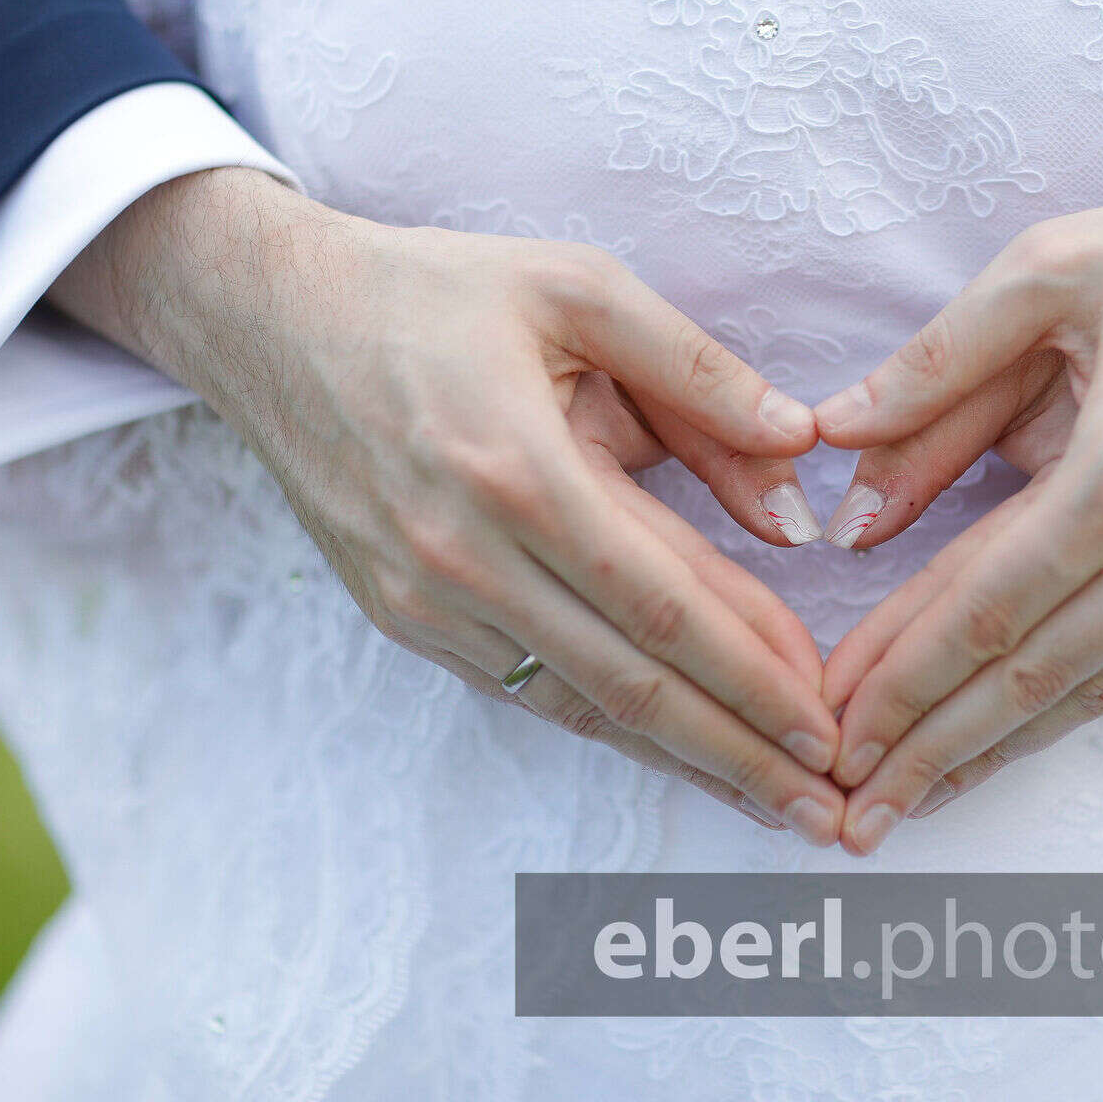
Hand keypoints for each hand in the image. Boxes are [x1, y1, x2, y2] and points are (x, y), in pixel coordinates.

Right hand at [50, 168, 846, 844]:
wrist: (271, 321)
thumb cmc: (436, 292)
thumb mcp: (576, 289)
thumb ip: (697, 370)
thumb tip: (802, 450)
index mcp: (520, 469)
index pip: (668, 604)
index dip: (757, 674)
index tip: (832, 725)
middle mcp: (467, 555)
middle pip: (634, 684)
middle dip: (742, 754)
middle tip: (827, 813)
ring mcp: (427, 600)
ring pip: (584, 705)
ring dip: (686, 760)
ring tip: (772, 805)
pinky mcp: (405, 618)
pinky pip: (530, 690)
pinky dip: (611, 728)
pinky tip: (676, 751)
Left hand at [815, 140, 1102, 853]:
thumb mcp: (1049, 271)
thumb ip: (933, 371)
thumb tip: (836, 459)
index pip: (984, 605)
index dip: (899, 676)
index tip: (831, 726)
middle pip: (1031, 674)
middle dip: (929, 748)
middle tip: (850, 811)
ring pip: (1093, 692)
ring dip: (996, 752)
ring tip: (914, 800)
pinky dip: (1074, 711)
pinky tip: (1014, 739)